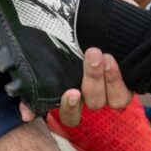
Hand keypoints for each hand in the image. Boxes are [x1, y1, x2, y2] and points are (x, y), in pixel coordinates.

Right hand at [18, 47, 133, 124]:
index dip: (70, 108)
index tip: (71, 93)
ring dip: (107, 77)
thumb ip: (32, 94)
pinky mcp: (124, 89)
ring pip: (112, 100)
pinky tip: (110, 60)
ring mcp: (110, 96)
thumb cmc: (67, 53)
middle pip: (94, 102)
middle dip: (93, 79)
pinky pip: (124, 93)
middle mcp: (92, 102)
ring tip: (102, 55)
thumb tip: (26, 116)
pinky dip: (118, 78)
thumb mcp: (48, 67)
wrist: (91, 33)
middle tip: (91, 54)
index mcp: (72, 103)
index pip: (70, 117)